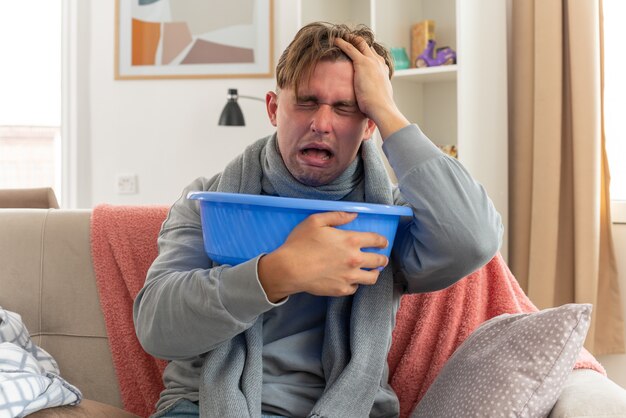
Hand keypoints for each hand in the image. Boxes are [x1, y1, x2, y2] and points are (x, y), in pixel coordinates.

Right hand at [258, 211, 388, 301]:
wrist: (289, 269)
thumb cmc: (300, 243)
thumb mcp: (315, 221)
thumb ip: (337, 216)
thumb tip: (354, 214)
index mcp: (351, 240)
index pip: (376, 240)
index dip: (382, 241)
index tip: (383, 242)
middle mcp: (354, 259)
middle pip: (378, 260)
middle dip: (382, 258)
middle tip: (382, 258)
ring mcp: (349, 277)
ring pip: (372, 277)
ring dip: (375, 273)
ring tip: (373, 271)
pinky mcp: (341, 290)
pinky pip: (356, 288)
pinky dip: (356, 284)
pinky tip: (352, 280)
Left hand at [334, 37, 409, 138]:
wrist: (382, 109)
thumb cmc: (380, 109)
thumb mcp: (378, 99)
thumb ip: (374, 96)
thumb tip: (369, 104)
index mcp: (384, 71)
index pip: (375, 57)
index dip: (367, 53)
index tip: (359, 52)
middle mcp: (379, 63)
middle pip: (368, 48)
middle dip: (358, 43)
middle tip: (349, 39)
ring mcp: (372, 62)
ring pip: (360, 44)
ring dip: (351, 39)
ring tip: (341, 37)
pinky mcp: (363, 63)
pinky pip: (350, 48)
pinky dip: (342, 43)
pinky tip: (335, 40)